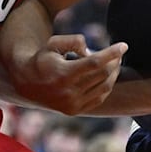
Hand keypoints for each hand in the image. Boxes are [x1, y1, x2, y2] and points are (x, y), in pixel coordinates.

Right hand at [11, 34, 127, 114]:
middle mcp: (68, 92)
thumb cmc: (43, 58)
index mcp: (63, 74)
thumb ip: (74, 40)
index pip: (96, 62)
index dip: (112, 53)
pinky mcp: (74, 111)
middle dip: (115, 61)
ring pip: (104, 87)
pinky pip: (99, 98)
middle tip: (119, 52)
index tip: (124, 45)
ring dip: (114, 73)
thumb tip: (91, 50)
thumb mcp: (54, 43)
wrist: (26, 82)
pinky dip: (107, 86)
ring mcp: (72, 104)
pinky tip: (108, 76)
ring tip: (115, 63)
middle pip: (102, 74)